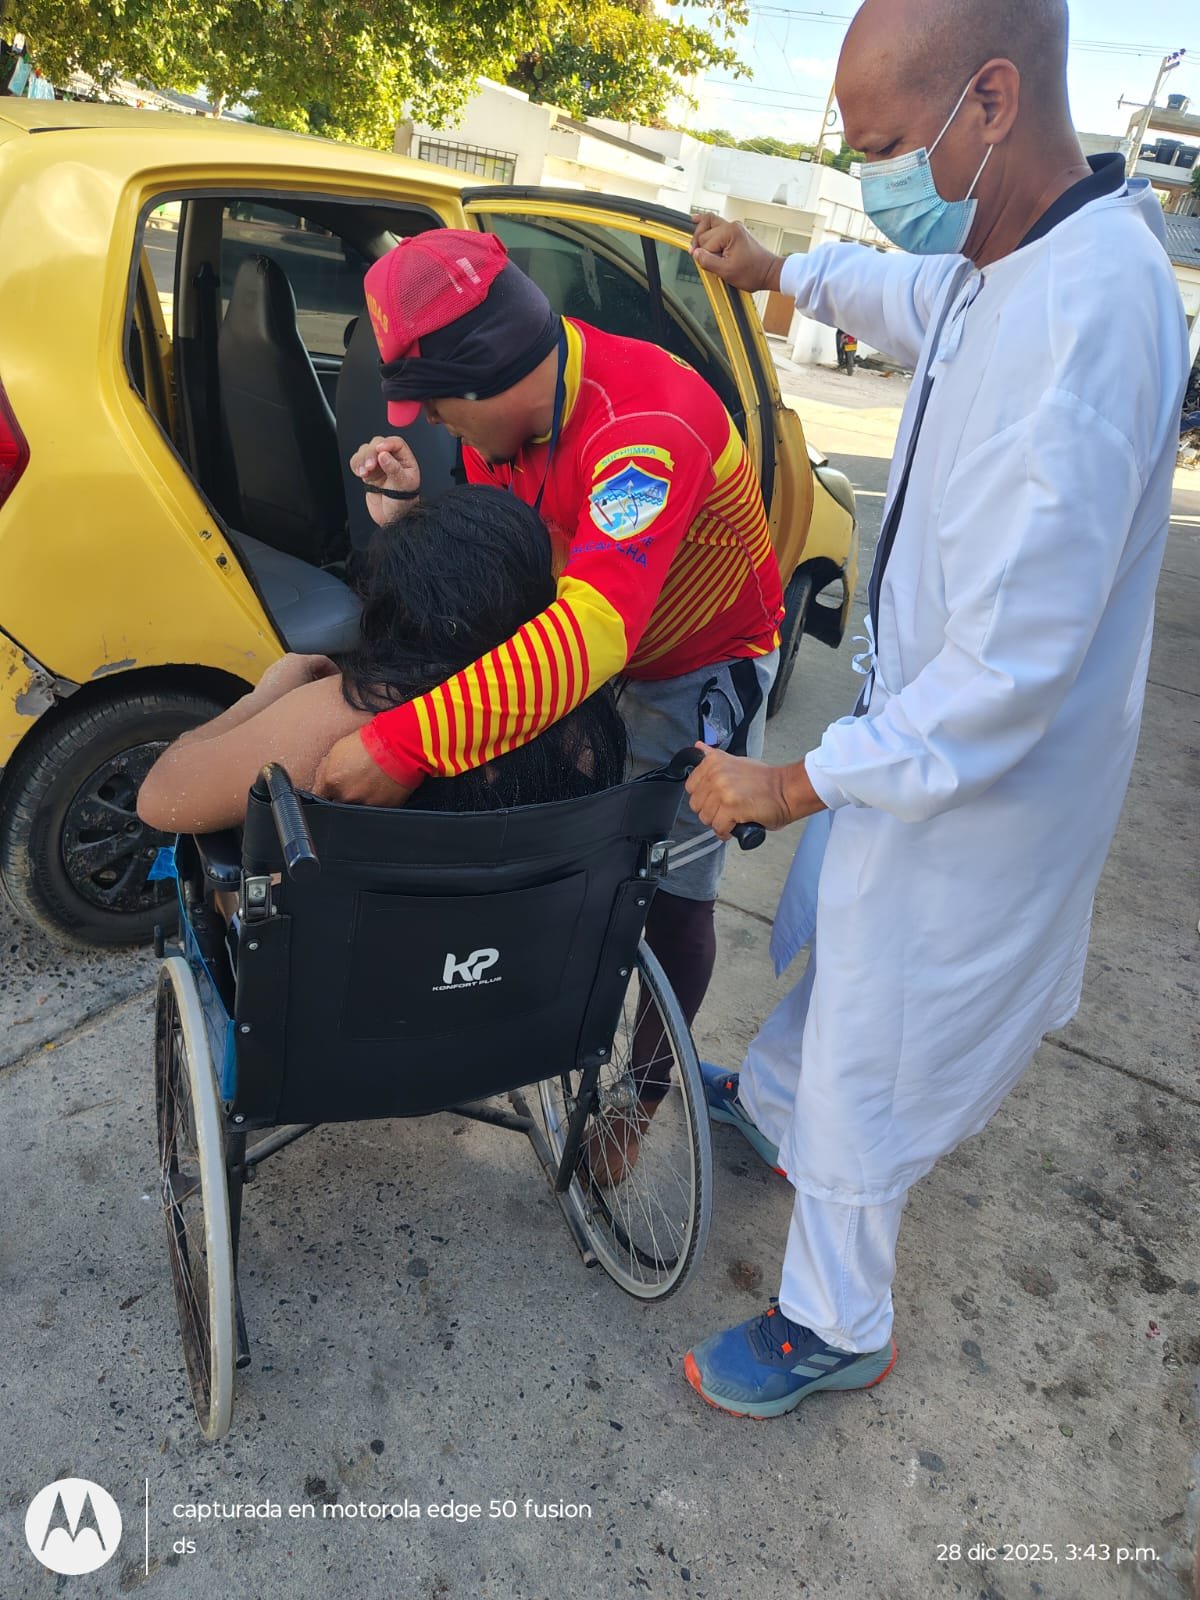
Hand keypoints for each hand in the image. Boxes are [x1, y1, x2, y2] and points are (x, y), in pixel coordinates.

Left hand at [253, 652, 339, 704]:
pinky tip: (300, 699)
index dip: (335, 671)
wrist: (260, 708)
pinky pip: (290, 678)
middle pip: (312, 665)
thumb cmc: (283, 700)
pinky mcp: (272, 677)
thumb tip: (338, 688)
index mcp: (299, 659)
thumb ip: (327, 687)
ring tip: (315, 695)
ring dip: (310, 682)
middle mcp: (288, 660)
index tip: (339, 680)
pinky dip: (298, 685)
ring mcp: (278, 668)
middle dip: (322, 677)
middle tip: (330, 689)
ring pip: (300, 672)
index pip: (325, 660)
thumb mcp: (313, 693)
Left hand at [313, 728, 416, 805]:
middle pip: (338, 803)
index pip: (319, 796)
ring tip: (371, 781)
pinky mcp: (383, 808)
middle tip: (357, 779)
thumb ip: (325, 769)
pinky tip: (382, 785)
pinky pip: (376, 808)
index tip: (329, 790)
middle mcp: (346, 796)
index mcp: (331, 781)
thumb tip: (320, 780)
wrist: (399, 745)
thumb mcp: (338, 749)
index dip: (325, 792)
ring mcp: (365, 804)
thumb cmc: (371, 742)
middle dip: (344, 794)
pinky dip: (378, 799)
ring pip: (357, 807)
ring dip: (361, 797)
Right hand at [349, 434, 421, 525]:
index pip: (396, 443)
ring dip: (362, 459)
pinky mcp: (367, 473)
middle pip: (377, 444)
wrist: (392, 519)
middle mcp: (391, 460)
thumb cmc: (403, 504)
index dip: (387, 444)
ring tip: (365, 473)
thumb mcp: (402, 486)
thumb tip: (384, 455)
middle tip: (370, 466)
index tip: (380, 450)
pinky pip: (357, 462)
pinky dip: (356, 465)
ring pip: (365, 451)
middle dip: (371, 453)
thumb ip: (393, 469)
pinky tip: (360, 474)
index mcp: (405, 460)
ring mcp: (378, 466)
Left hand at [685, 744, 822, 837]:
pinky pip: (718, 828)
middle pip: (696, 805)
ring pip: (706, 818)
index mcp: (714, 762)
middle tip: (726, 809)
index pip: (690, 787)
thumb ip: (714, 758)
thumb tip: (698, 747)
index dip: (703, 797)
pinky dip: (726, 832)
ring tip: (733, 817)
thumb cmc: (766, 780)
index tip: (715, 799)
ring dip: (719, 822)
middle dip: (710, 811)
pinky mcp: (731, 808)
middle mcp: (716, 774)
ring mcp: (723, 791)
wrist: (787, 790)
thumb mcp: (736, 761)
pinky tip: (736, 825)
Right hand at [690, 214, 782, 293]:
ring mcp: (734, 227)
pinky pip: (716, 223)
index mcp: (730, 233)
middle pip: (705, 233)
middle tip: (709, 261)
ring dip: (701, 235)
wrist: (768, 272)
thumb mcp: (727, 272)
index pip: (704, 242)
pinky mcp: (735, 231)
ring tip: (696, 246)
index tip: (708, 265)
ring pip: (708, 224)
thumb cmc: (753, 272)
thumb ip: (708, 261)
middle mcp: (732, 226)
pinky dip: (706, 223)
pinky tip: (695, 219)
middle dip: (704, 248)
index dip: (704, 256)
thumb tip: (696, 253)